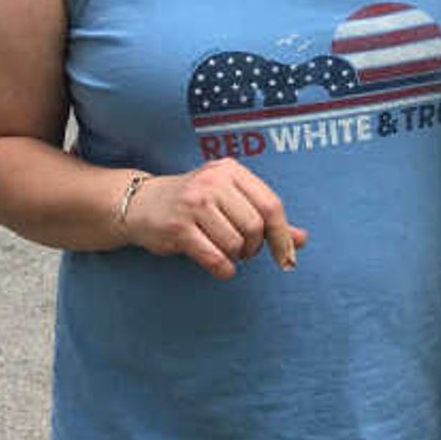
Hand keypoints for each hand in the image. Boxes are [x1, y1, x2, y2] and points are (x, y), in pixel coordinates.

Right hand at [122, 161, 304, 279]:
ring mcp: (193, 203)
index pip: (271, 204)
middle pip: (255, 226)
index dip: (282, 235)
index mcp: (230, 171)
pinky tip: (220, 267)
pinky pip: (215, 257)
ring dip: (235, 257)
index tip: (285, 255)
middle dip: (254, 248)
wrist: (139, 204)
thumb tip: (302, 239)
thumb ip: (265, 217)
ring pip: (235, 243)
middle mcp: (213, 182)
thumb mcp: (229, 200)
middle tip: (242, 251)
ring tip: (224, 252)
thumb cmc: (192, 204)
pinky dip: (223, 269)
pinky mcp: (178, 227)